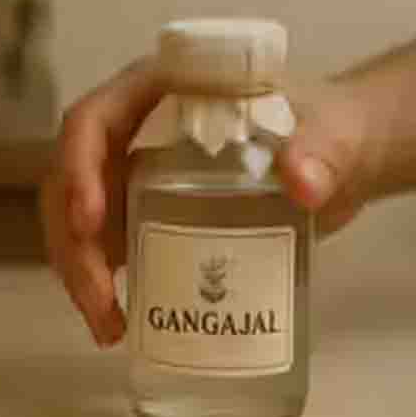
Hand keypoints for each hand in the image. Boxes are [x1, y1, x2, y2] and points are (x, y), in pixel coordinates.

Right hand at [40, 60, 379, 346]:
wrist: (343, 156)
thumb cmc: (330, 126)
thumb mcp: (334, 132)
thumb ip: (322, 149)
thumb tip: (303, 184)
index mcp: (159, 90)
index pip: (94, 120)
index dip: (79, 168)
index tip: (90, 222)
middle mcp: (133, 129)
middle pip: (72, 180)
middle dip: (74, 242)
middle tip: (100, 298)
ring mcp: (133, 172)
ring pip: (77, 220)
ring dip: (80, 272)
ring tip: (108, 327)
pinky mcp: (143, 212)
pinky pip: (103, 246)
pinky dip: (101, 285)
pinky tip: (118, 325)